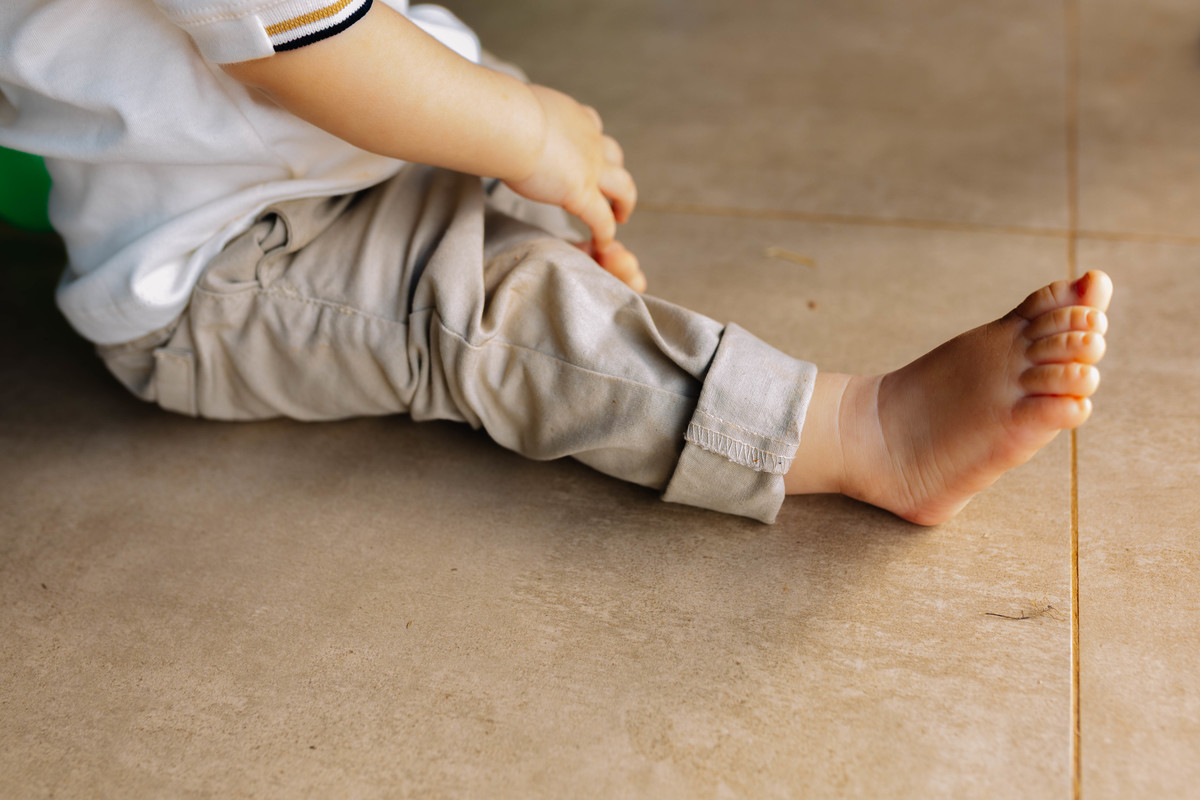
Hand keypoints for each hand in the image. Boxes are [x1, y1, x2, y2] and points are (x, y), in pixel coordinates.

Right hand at [505, 85, 643, 289]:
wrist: (509, 123)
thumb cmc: (500, 111)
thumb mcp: (511, 105)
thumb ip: (508, 115)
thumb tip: (484, 115)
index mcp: (572, 116)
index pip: (591, 126)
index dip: (593, 142)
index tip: (591, 155)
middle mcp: (589, 139)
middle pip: (614, 156)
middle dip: (615, 172)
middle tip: (614, 191)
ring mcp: (591, 167)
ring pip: (624, 187)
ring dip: (624, 202)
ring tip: (621, 217)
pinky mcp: (581, 193)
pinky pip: (602, 219)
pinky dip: (605, 232)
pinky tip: (603, 243)